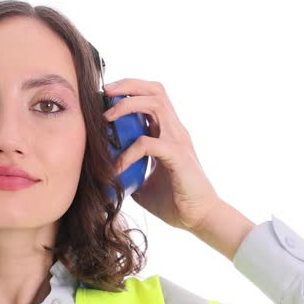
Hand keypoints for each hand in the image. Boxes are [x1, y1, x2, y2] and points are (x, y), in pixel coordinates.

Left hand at [102, 78, 222, 232]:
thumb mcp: (144, 183)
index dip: (130, 90)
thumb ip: (129, 171)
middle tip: (104, 92)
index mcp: (168, 132)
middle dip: (127, 85)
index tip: (105, 98)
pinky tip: (115, 168)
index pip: (151, 96)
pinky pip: (148, 143)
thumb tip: (104, 172)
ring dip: (127, 105)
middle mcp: (175, 130)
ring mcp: (178, 140)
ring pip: (155, 104)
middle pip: (155, 90)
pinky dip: (128, 152)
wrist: (200, 218)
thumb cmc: (175, 202)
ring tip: (106, 117)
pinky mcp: (178, 156)